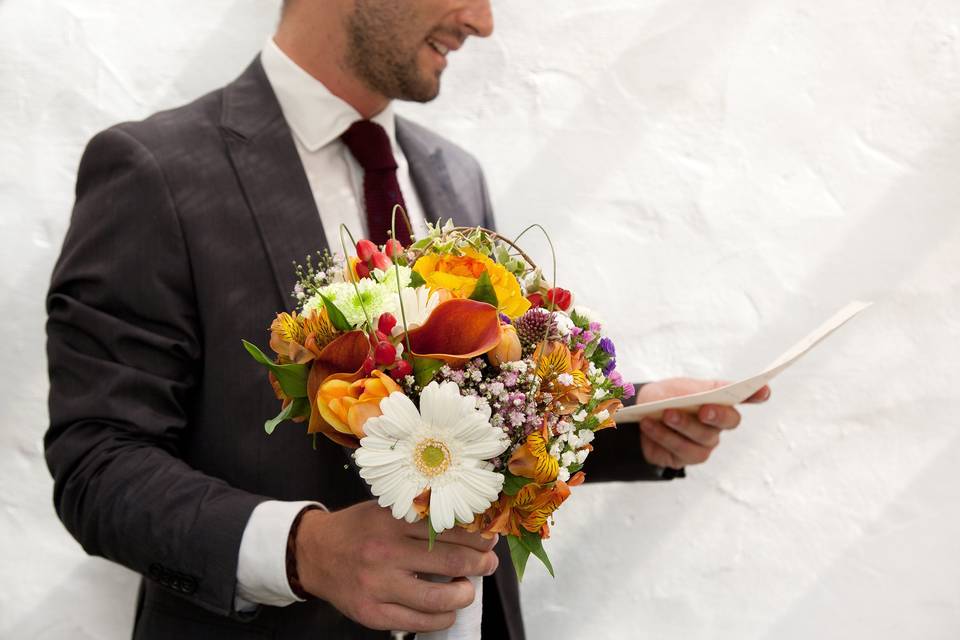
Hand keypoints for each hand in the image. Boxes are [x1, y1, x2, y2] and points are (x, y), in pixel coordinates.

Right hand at [295, 500, 498, 631]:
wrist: (314, 553)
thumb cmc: (359, 529)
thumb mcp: (386, 510)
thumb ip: (421, 517)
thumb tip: (470, 527)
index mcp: (392, 521)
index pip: (449, 529)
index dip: (477, 536)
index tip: (490, 540)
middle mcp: (386, 552)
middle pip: (450, 561)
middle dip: (480, 564)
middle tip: (489, 564)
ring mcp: (378, 586)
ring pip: (439, 598)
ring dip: (465, 594)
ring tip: (468, 588)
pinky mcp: (372, 614)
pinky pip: (419, 622)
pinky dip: (442, 617)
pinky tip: (448, 610)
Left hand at [634, 378, 770, 468]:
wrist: (638, 415)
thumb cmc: (664, 397)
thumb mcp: (678, 388)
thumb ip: (697, 392)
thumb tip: (711, 397)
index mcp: (719, 398)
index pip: (744, 396)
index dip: (756, 394)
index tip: (764, 391)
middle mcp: (719, 421)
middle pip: (729, 421)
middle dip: (718, 415)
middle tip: (704, 410)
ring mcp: (706, 441)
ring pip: (704, 437)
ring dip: (683, 425)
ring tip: (665, 415)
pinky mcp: (690, 456)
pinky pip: (683, 450)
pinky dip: (665, 436)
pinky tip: (650, 426)